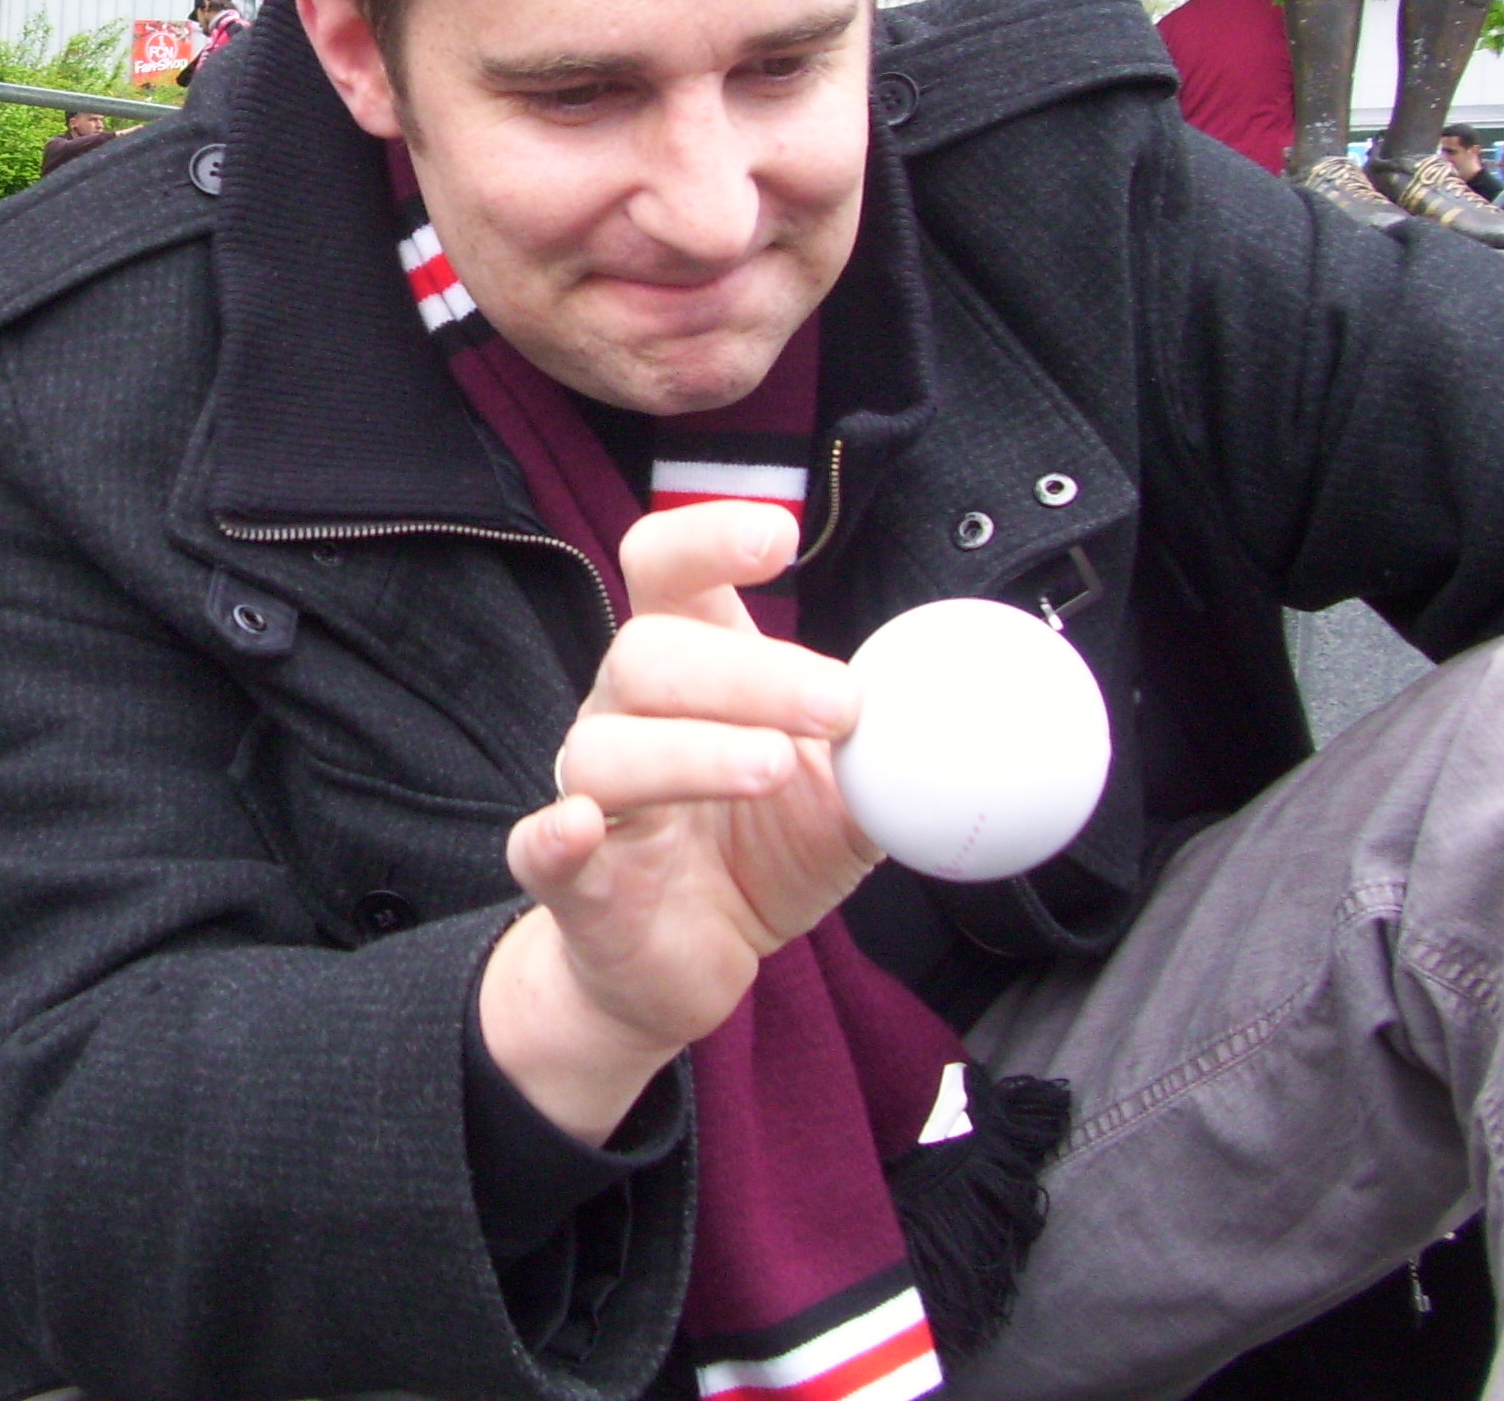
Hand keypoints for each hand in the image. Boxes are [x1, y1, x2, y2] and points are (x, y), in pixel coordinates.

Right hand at [476, 503, 877, 1143]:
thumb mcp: (841, 801)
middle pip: (647, 653)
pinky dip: (555, 833)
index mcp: (684, 672)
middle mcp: (622, 716)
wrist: (681, 965)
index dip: (706, 538)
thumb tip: (964, 724)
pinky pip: (540, 846)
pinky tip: (584, 825)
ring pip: (607, 747)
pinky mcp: (573, 883)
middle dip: (748, 671)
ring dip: (691, 751)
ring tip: (773, 768)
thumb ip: (886, 758)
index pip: (665, 570)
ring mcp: (589, 796)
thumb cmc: (754, 856)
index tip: (777, 538)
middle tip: (840, 705)